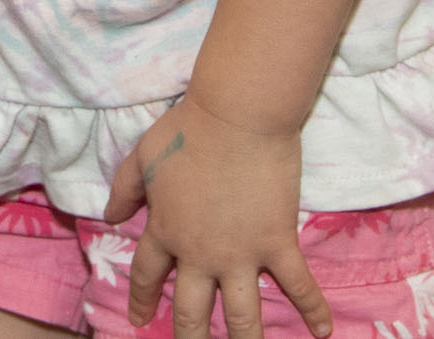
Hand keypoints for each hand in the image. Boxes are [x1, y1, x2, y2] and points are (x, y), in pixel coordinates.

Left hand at [102, 98, 331, 338]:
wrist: (236, 116)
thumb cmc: (186, 130)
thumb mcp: (142, 156)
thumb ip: (124, 188)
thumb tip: (110, 216)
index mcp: (165, 230)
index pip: (147, 275)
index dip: (142, 300)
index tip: (139, 321)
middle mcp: (200, 253)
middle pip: (192, 310)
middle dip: (190, 338)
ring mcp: (241, 253)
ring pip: (242, 315)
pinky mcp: (277, 243)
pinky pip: (298, 286)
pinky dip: (314, 311)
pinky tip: (323, 333)